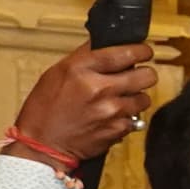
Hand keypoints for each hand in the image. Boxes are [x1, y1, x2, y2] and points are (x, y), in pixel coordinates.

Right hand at [11, 43, 160, 166]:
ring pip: (144, 98)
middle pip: (147, 75)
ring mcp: (111, 110)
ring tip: (118, 100)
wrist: (42, 144)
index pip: (125, 53)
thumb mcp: (57, 73)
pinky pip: (136, 118)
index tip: (144, 52)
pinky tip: (111, 117)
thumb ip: (86, 58)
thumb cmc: (45, 109)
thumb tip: (108, 44)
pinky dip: (127, 118)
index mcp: (81, 70)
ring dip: (135, 98)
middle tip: (135, 77)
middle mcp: (99, 88)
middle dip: (143, 75)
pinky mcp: (118, 129)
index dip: (140, 51)